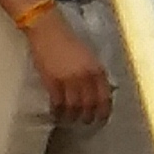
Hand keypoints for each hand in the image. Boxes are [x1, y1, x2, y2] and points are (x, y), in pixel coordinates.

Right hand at [27, 12, 114, 127]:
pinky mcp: (52, 81)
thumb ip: (93, 72)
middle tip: (86, 122)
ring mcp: (68, 80)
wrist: (49, 30)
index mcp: (97, 69)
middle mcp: (85, 76)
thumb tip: (96, 89)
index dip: (104, 110)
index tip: (102, 118)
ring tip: (70, 120)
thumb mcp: (88, 56)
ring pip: (74, 107)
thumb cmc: (68, 40)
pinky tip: (56, 114)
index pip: (105, 96)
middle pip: (90, 104)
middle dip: (89, 116)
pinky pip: (57, 102)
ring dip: (72, 117)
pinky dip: (58, 111)